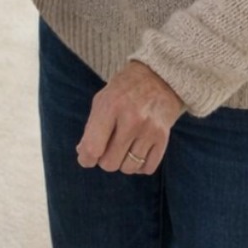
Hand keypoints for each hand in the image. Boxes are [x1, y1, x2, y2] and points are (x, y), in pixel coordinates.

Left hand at [75, 60, 184, 175]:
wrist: (159, 78)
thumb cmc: (124, 90)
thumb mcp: (102, 100)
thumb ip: (91, 127)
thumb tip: (83, 153)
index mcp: (111, 107)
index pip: (93, 147)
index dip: (86, 158)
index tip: (86, 159)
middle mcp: (131, 120)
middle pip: (110, 163)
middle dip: (104, 160)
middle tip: (107, 148)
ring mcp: (149, 130)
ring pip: (129, 168)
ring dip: (122, 163)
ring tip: (123, 148)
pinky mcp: (163, 138)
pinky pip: (147, 168)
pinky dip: (139, 165)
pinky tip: (136, 151)